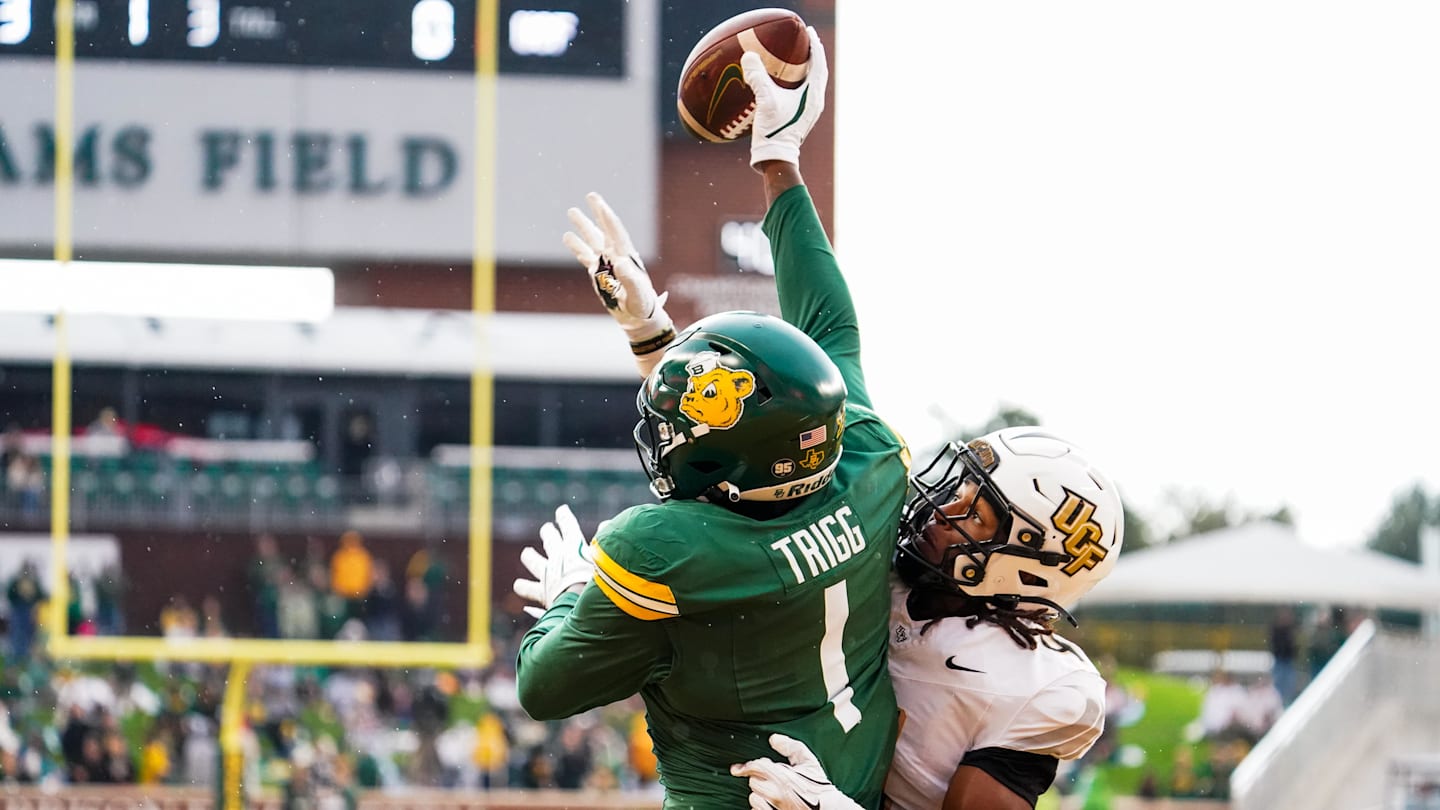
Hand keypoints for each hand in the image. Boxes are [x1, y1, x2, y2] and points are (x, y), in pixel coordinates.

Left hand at [512, 504, 596, 618]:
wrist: (583, 608)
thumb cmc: (601, 584)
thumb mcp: (606, 558)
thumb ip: (605, 538)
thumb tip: (605, 524)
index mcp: (574, 546)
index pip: (568, 525)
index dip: (564, 517)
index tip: (561, 510)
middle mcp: (557, 558)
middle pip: (549, 539)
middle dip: (548, 532)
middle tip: (547, 529)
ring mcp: (547, 575)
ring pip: (532, 561)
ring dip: (530, 556)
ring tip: (527, 553)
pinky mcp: (541, 593)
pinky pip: (528, 589)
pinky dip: (526, 589)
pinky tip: (522, 590)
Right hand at [563, 192, 675, 376]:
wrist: (637, 316)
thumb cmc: (641, 305)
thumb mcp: (637, 294)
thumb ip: (630, 280)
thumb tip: (619, 263)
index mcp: (626, 257)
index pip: (616, 232)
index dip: (608, 218)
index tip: (600, 204)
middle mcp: (616, 255)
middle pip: (605, 229)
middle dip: (598, 212)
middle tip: (591, 195)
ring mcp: (606, 262)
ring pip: (593, 239)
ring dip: (583, 226)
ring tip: (571, 211)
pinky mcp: (598, 272)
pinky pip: (585, 255)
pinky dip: (576, 246)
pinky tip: (566, 236)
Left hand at [731, 734, 861, 809]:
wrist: (827, 809)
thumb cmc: (818, 786)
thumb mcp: (808, 762)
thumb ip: (791, 747)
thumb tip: (774, 739)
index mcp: (783, 777)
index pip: (755, 768)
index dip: (744, 767)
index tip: (736, 769)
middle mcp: (776, 793)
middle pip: (753, 783)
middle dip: (759, 779)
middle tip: (771, 779)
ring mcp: (774, 807)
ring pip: (753, 798)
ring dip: (759, 794)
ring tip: (771, 793)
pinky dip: (761, 807)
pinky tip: (770, 803)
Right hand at [740, 27, 827, 167]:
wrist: (776, 159)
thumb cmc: (774, 131)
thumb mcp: (765, 101)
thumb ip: (758, 78)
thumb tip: (749, 56)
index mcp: (813, 95)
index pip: (818, 64)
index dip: (815, 46)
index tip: (810, 32)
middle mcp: (815, 102)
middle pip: (819, 72)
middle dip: (814, 55)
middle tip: (806, 40)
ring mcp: (810, 111)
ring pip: (814, 83)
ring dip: (809, 68)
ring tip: (799, 57)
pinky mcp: (802, 118)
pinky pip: (806, 92)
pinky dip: (801, 81)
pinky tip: (789, 81)